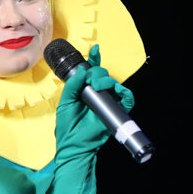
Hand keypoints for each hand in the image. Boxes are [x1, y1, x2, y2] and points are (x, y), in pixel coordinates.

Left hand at [55, 44, 134, 161]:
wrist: (74, 144)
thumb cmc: (67, 126)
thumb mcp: (65, 102)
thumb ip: (72, 85)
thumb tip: (83, 71)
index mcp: (84, 90)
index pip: (91, 72)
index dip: (94, 60)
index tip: (95, 50)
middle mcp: (97, 94)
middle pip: (103, 75)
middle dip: (98, 73)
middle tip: (91, 81)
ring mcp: (107, 102)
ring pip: (114, 83)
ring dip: (108, 81)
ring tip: (99, 86)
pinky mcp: (115, 111)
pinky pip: (127, 99)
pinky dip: (125, 93)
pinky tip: (118, 91)